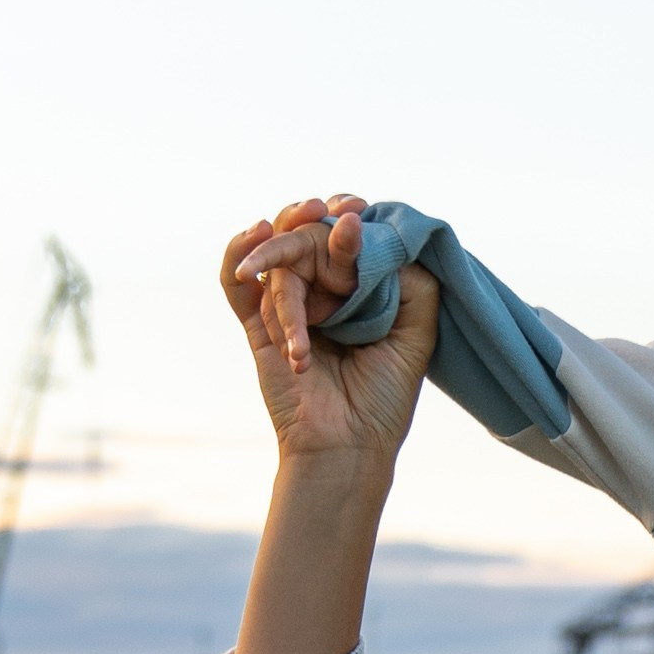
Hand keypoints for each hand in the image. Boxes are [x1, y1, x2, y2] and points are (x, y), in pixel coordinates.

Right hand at [220, 217, 432, 472]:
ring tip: (302, 215)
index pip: (347, 242)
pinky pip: (237, 286)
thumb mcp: (416, 333)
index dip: (348, 218)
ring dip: (285, 233)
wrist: (350, 446)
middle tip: (327, 207)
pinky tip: (255, 234)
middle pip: (304, 238)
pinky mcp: (258, 328)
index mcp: (356, 292)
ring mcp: (288, 309)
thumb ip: (410, 282)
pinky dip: (238, 257)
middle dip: (312, 216)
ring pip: (276, 256)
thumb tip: (379, 235)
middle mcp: (320, 296)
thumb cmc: (385, 398)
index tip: (359, 210)